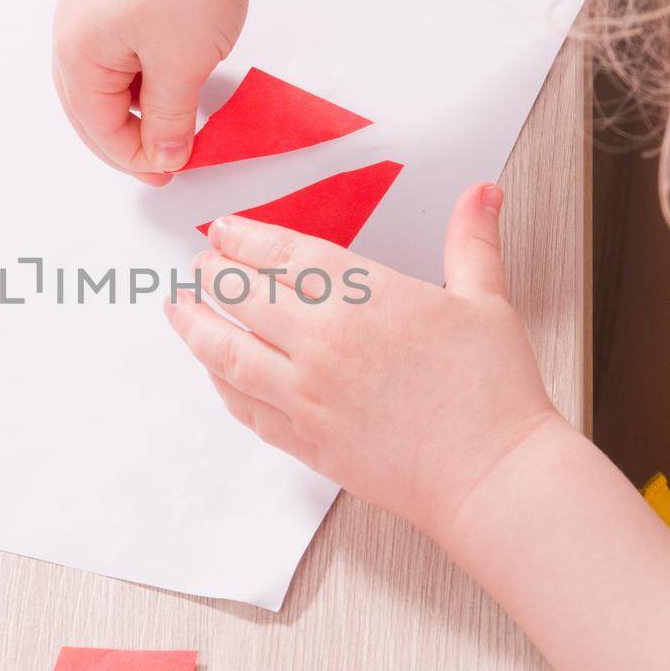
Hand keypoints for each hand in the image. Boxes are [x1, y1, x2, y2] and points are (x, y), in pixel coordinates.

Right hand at [52, 0, 265, 184]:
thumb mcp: (181, 69)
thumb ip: (166, 123)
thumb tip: (162, 158)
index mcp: (75, 48)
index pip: (97, 126)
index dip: (134, 159)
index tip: (172, 175)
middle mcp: (73, 25)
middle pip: (91, 106)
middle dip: (128, 139)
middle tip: (168, 165)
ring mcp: (94, 4)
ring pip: (108, 80)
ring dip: (139, 109)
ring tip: (176, 126)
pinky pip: (123, 51)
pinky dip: (145, 77)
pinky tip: (174, 84)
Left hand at [164, 182, 561, 547]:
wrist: (490, 477)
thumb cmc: (492, 393)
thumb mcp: (486, 301)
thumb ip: (472, 242)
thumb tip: (482, 193)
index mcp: (363, 297)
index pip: (283, 255)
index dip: (245, 239)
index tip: (223, 230)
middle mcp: (321, 343)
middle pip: (242, 297)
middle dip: (212, 274)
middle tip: (200, 264)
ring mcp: (305, 396)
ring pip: (226, 352)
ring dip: (194, 325)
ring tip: (178, 308)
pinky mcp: (303, 441)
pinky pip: (243, 406)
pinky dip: (219, 382)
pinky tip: (213, 370)